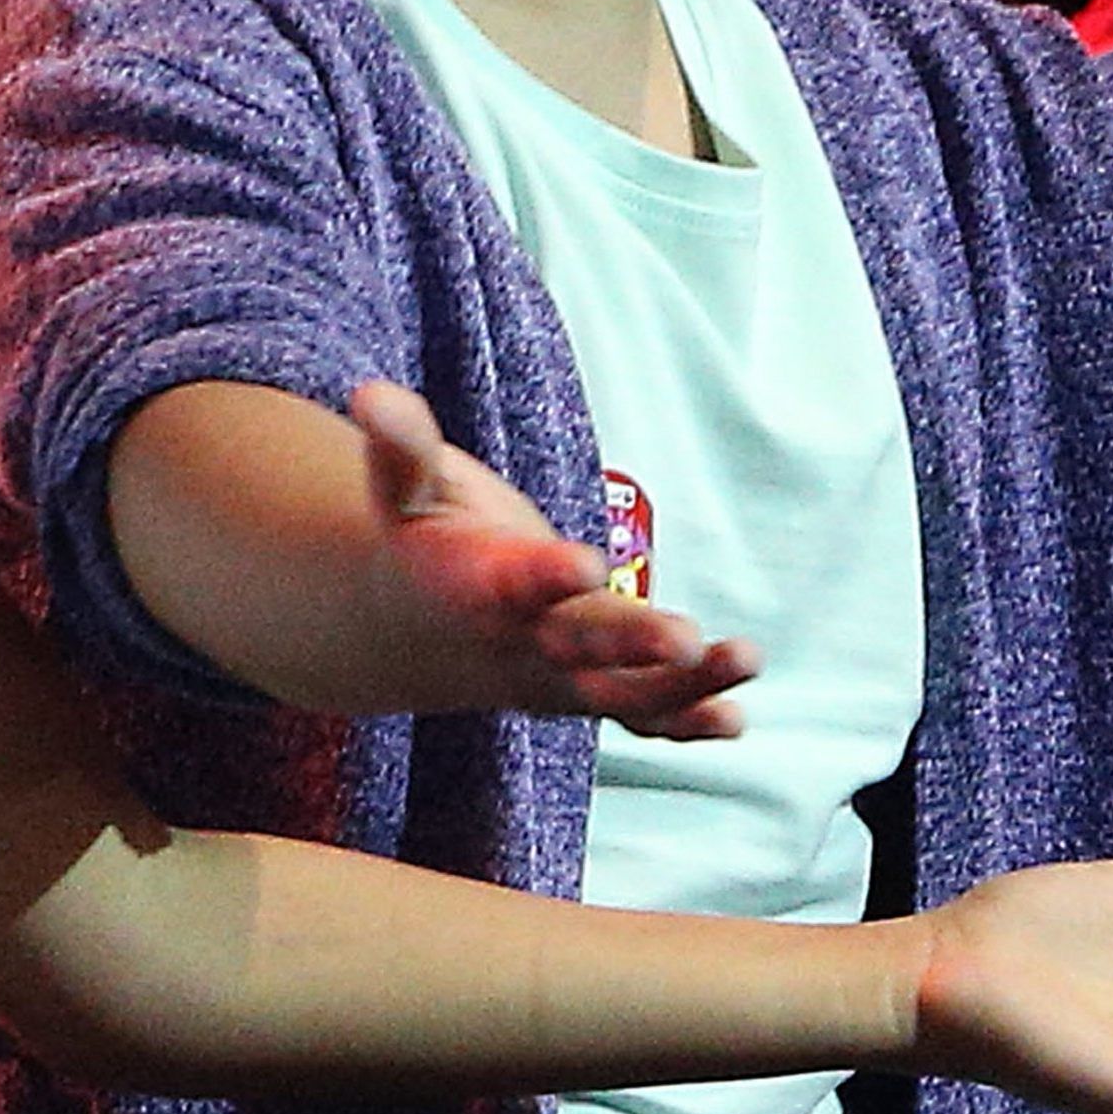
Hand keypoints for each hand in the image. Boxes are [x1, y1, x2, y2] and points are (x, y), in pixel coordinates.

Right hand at [349, 380, 760, 738]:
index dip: (546, 577)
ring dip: (683, 685)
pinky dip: (684, 720)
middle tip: (682, 638)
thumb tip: (369, 392)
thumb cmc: (423, 540)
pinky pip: (637, 717)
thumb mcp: (405, 490)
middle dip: (630, 646)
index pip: (511, 586)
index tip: (586, 563)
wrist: (413, 628)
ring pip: (620, 694)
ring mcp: (557, 677)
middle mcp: (519, 643)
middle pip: (577, 650)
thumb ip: (401, 447)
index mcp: (475, 588)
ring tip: (744, 657)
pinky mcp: (586, 691)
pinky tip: (734, 717)